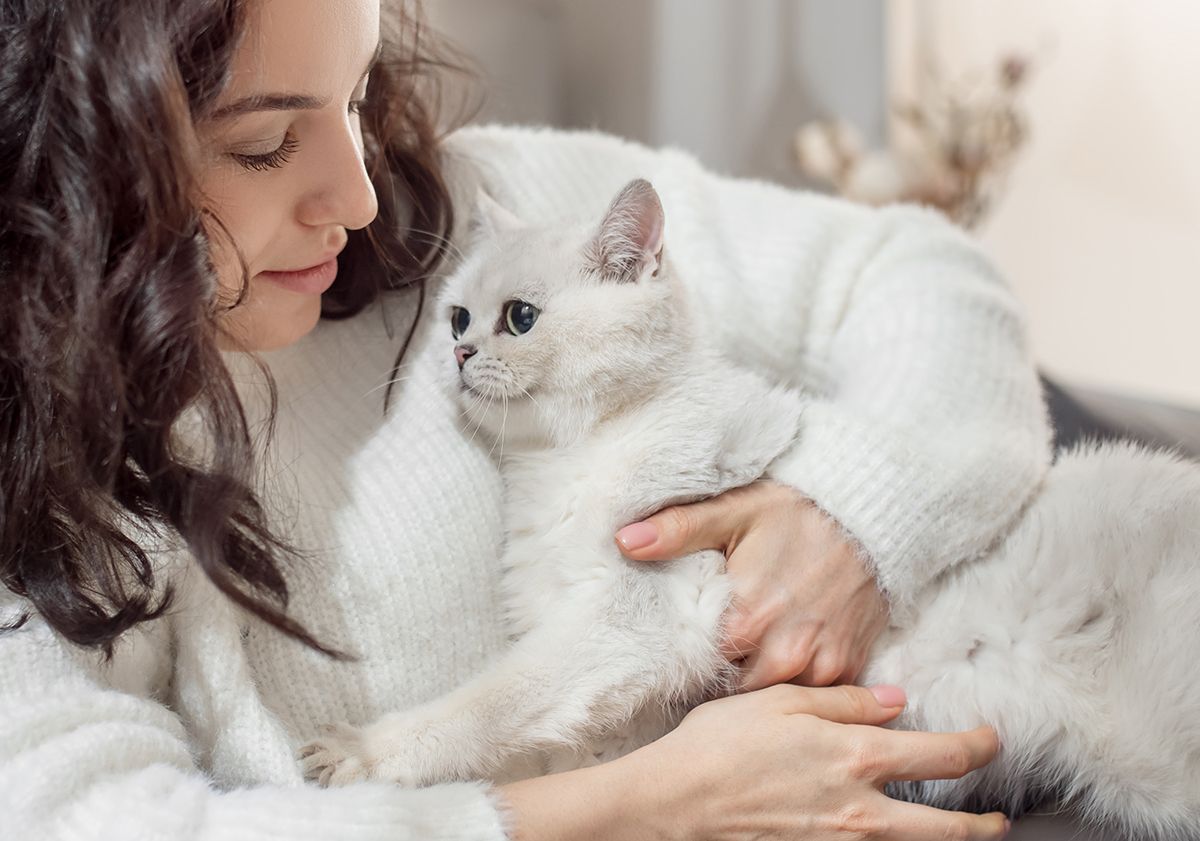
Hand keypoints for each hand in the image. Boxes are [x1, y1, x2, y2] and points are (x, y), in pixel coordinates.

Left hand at [616, 481, 888, 688]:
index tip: (677, 661)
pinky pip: (813, 696)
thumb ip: (676, 530)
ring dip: (757, 687)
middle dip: (721, 683)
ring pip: (772, 699)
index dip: (686, 666)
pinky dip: (796, 686)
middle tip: (712, 668)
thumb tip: (623, 541)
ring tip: (746, 666)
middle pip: (735, 692)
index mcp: (746, 619)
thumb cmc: (796, 511)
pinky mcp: (849, 667)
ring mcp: (821, 664)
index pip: (697, 669)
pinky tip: (784, 665)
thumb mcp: (734, 511)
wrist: (873, 512)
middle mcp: (784, 651)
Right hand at [629, 684, 1008, 840]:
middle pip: (947, 829)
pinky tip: (890, 840)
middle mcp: (861, 810)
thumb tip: (895, 702)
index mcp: (856, 757)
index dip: (977, 747)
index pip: (942, 756)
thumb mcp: (782, 701)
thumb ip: (844, 702)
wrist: (675, 805)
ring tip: (961, 837)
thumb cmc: (720, 745)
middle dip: (983, 825)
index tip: (990, 739)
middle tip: (999, 820)